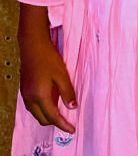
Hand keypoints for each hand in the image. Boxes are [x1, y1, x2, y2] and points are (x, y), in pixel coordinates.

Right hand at [19, 9, 75, 134]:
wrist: (32, 47)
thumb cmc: (48, 59)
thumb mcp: (62, 75)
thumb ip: (67, 92)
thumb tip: (72, 107)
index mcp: (39, 96)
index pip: (52, 117)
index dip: (63, 125)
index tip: (72, 130)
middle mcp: (30, 99)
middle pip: (42, 119)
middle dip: (55, 123)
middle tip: (69, 122)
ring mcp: (25, 95)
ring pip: (37, 114)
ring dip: (48, 116)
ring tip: (62, 114)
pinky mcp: (25, 91)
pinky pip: (34, 107)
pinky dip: (43, 109)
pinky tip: (52, 103)